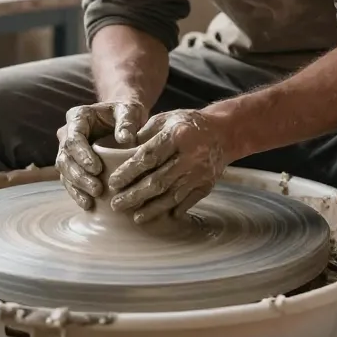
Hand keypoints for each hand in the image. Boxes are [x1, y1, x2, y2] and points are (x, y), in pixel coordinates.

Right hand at [55, 100, 146, 209]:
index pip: (74, 137)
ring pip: (64, 171)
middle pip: (65, 157)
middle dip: (79, 175)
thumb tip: (125, 139)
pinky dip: (77, 193)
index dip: (82, 155)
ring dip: (76, 187)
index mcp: (78, 117)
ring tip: (91, 200)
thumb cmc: (126, 112)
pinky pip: (69, 180)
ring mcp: (68, 150)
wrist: (123, 118)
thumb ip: (127, 121)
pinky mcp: (73, 164)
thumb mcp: (129, 111)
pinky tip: (88, 204)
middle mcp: (68, 133)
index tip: (97, 169)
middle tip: (97, 189)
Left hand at [108, 109, 230, 223]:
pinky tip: (158, 216)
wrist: (223, 133)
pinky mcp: (206, 185)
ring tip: (134, 217)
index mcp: (177, 135)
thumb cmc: (187, 123)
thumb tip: (119, 153)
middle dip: (135, 195)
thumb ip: (144, 135)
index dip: (129, 171)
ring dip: (151, 208)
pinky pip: (187, 202)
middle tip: (116, 204)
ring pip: (172, 195)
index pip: (148, 157)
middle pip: (158, 181)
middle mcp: (190, 156)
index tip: (113, 182)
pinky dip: (171, 210)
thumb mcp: (164, 119)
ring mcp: (199, 173)